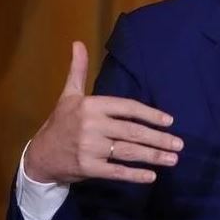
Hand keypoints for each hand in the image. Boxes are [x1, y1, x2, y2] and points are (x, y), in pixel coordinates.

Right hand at [23, 41, 182, 183]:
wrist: (39, 156)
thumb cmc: (60, 123)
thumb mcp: (68, 95)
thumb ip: (78, 70)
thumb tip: (77, 42)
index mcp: (91, 106)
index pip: (128, 108)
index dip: (150, 114)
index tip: (169, 121)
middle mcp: (92, 126)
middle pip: (133, 131)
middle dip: (159, 138)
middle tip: (179, 143)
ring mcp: (90, 148)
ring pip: (128, 152)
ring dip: (153, 156)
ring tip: (173, 159)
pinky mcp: (88, 168)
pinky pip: (116, 171)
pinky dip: (134, 175)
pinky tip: (151, 176)